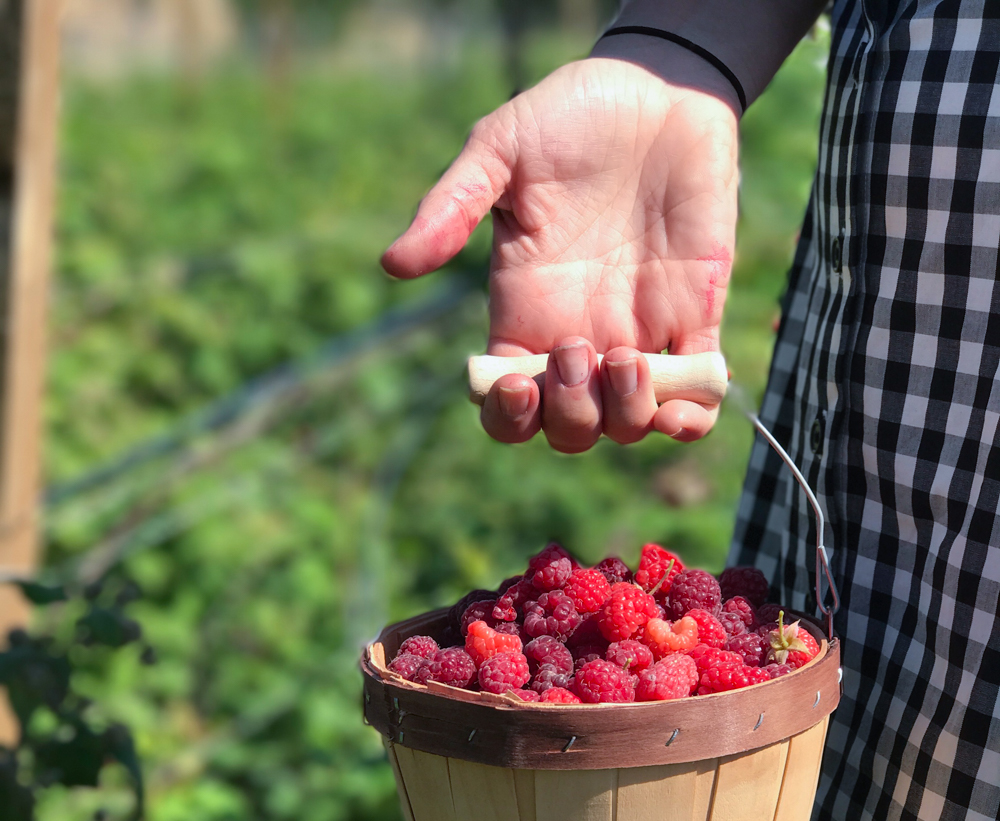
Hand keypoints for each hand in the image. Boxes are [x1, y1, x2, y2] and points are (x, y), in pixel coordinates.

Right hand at [382, 53, 738, 451]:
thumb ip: (450, 207)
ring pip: (627, 426)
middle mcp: (580, 339)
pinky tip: (680, 410)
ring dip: (624, 415)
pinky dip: (691, 421)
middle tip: (575, 348)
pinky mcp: (695, 321)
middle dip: (570, 413)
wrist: (660, 86)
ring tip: (626, 358)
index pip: (508, 405)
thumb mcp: (500, 151)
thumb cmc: (572, 115)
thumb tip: (393, 264)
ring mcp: (640, 336)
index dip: (509, 418)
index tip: (518, 384)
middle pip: (568, 430)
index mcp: (526, 316)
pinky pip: (696, 402)